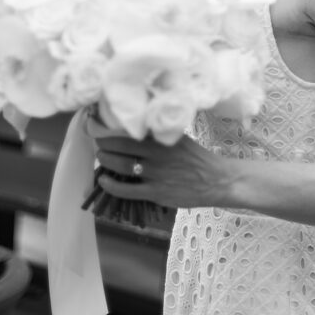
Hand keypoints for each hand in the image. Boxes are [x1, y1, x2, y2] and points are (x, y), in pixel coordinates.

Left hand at [84, 114, 237, 209]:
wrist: (216, 180)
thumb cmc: (196, 158)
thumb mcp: (179, 139)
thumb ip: (159, 135)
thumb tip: (138, 127)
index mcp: (163, 137)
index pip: (131, 127)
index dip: (112, 126)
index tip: (101, 122)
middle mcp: (157, 152)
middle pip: (121, 145)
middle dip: (104, 143)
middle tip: (98, 141)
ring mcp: (156, 173)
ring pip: (121, 165)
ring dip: (106, 160)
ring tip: (101, 157)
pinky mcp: (156, 192)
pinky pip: (127, 189)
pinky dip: (112, 185)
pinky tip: (104, 180)